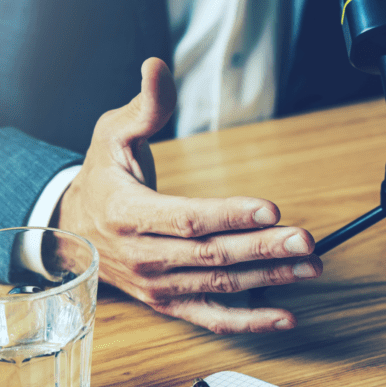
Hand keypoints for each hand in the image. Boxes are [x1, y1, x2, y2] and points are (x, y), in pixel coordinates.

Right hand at [55, 58, 321, 333]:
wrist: (74, 227)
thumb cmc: (101, 176)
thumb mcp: (113, 133)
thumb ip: (145, 105)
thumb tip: (157, 66)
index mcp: (127, 214)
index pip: (187, 218)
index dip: (231, 215)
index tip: (271, 208)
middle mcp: (142, 257)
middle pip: (212, 255)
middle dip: (264, 248)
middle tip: (306, 241)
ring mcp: (156, 285)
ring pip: (219, 285)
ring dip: (270, 278)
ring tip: (311, 266)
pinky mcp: (168, 302)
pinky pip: (211, 317)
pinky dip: (249, 320)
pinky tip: (286, 315)